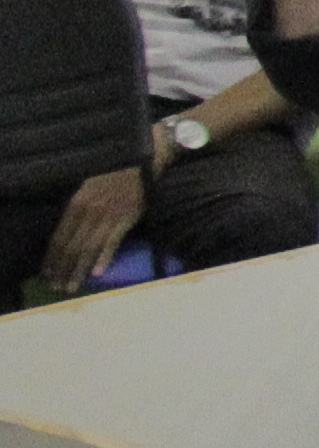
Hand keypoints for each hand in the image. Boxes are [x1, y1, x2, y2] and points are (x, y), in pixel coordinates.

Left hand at [42, 162, 141, 288]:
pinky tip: (97, 273)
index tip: (47, 274)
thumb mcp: (88, 186)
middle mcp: (89, 211)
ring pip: (89, 248)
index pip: (59, 237)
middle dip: (62, 269)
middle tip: (57, 287)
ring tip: (72, 286)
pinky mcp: (126, 218)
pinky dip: (104, 258)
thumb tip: (66, 232)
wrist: (143, 160)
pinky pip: (112, 242)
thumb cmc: (115, 174)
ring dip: (79, 269)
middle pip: (71, 246)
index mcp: (76, 203)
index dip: (52, 258)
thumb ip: (78, 207)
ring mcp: (108, 216)